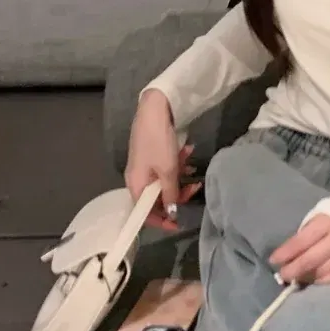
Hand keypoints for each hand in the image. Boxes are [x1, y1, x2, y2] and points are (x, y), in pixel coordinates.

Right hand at [125, 89, 201, 230]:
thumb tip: (171, 213)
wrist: (155, 108)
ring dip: (179, 177)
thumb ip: (170, 193)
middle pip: (157, 197)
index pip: (145, 213)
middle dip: (177, 194)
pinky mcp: (153, 153)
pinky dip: (177, 164)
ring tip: (191, 166)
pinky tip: (187, 153)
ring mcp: (145, 165)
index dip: (162, 220)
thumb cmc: (158, 141)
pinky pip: (165, 167)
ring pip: (164, 181)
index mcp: (135, 185)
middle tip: (195, 187)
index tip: (180, 222)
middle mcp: (137, 178)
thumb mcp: (167, 170)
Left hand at [270, 215, 329, 286]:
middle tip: (283, 276)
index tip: (273, 261)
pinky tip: (318, 281)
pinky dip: (326, 281)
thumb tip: (291, 252)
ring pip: (323, 272)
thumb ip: (308, 231)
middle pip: (310, 260)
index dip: (285, 253)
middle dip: (292, 270)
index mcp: (326, 222)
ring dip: (307, 277)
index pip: (300, 242)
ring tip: (298, 279)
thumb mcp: (323, 213)